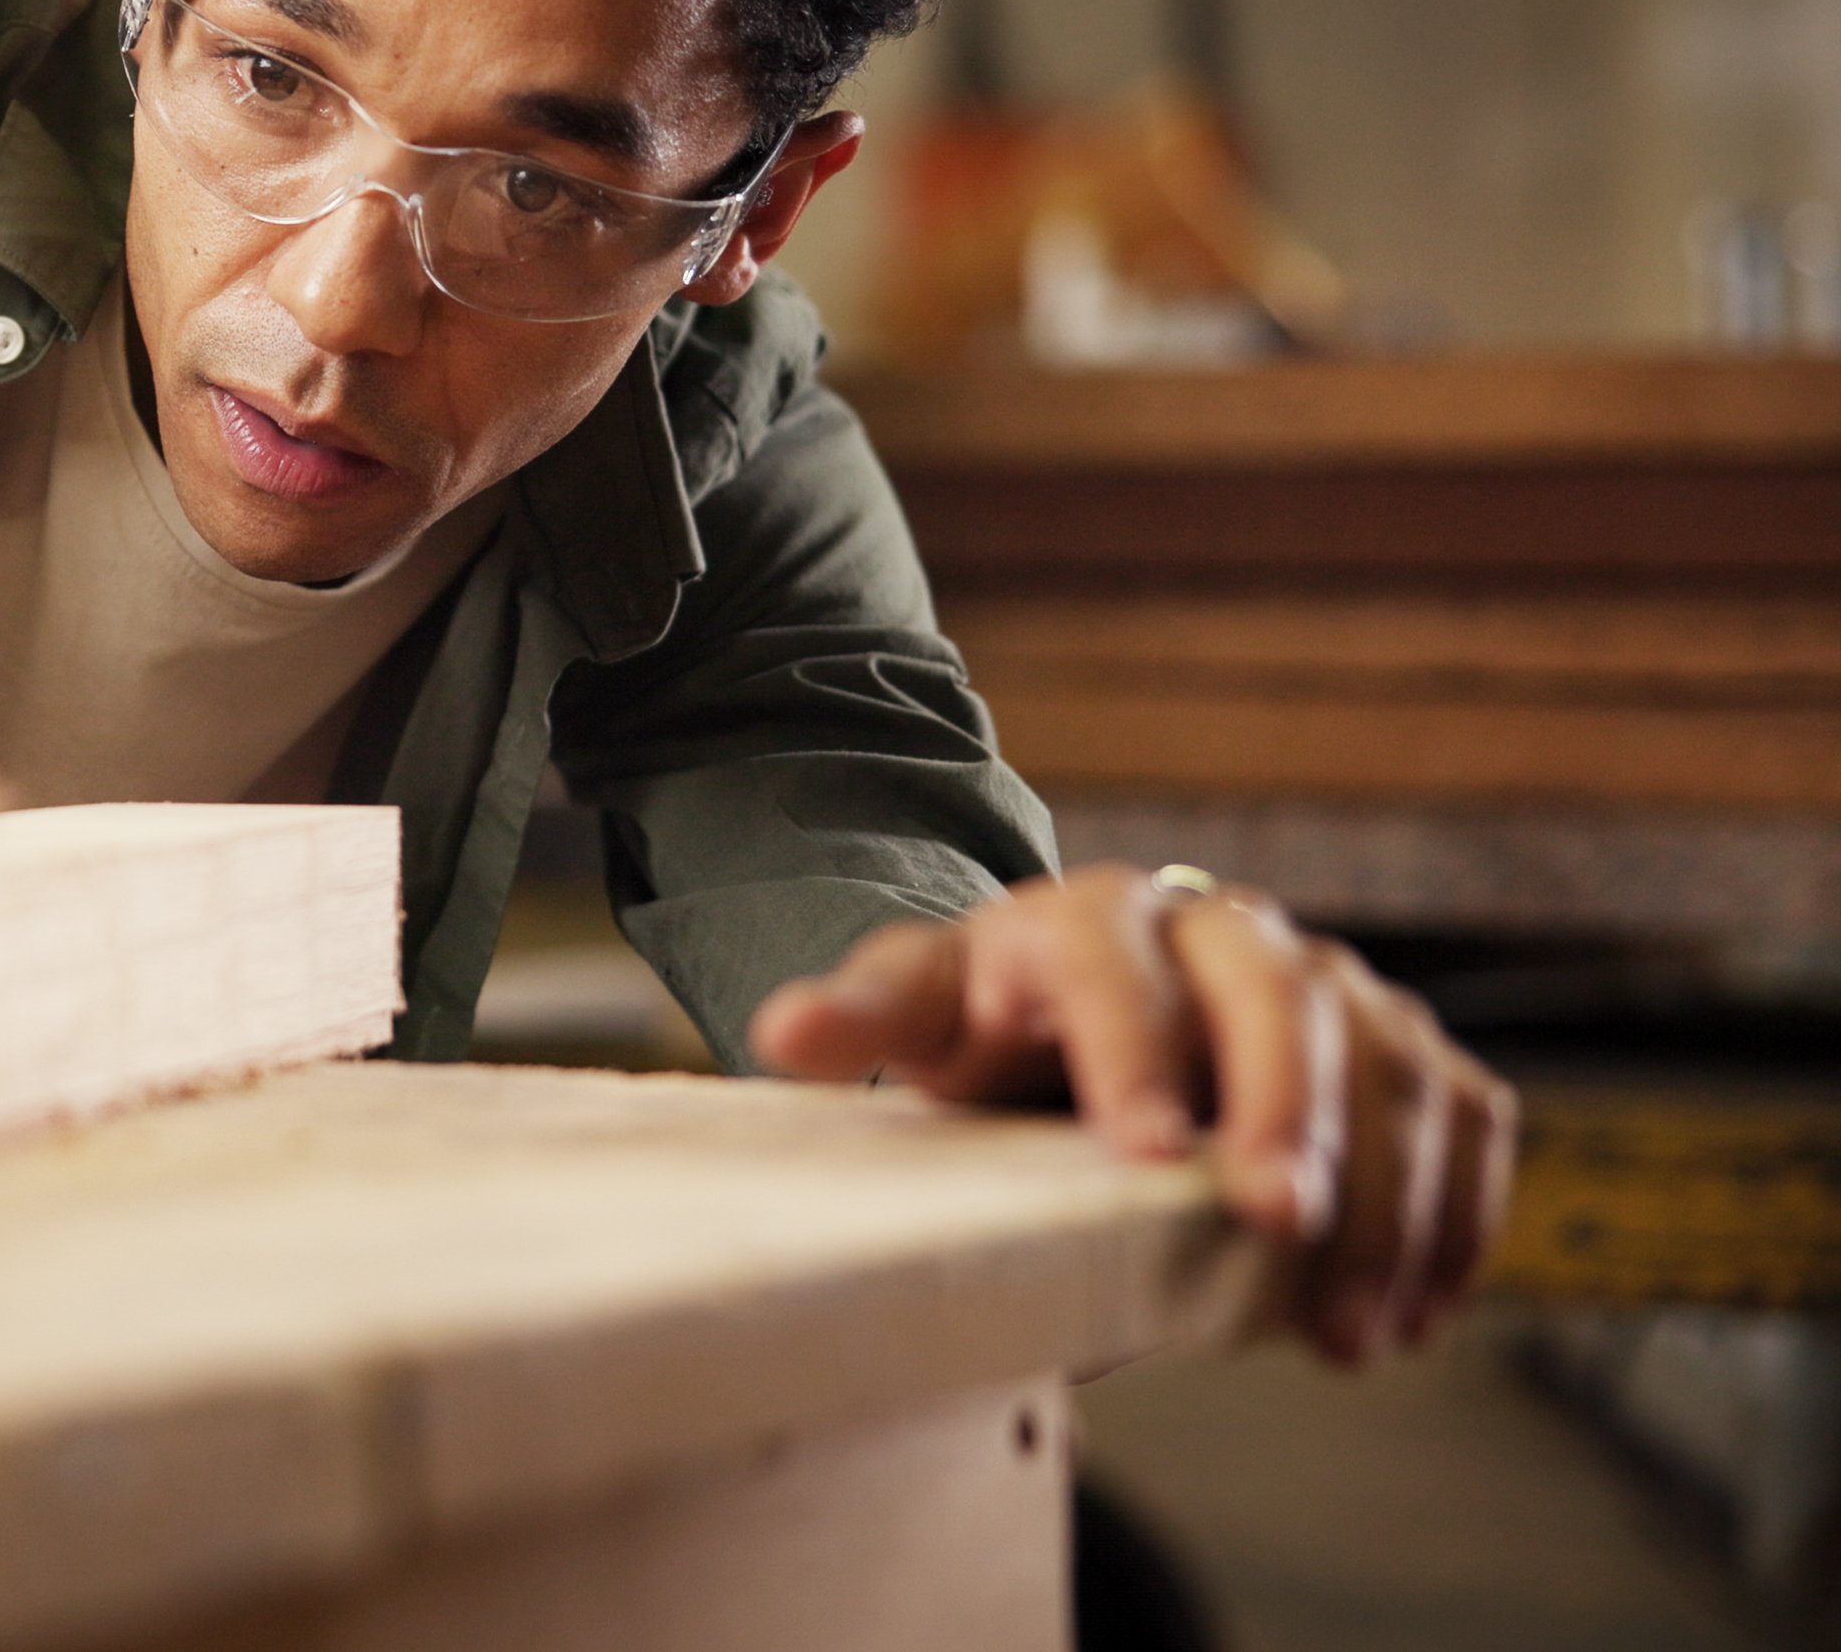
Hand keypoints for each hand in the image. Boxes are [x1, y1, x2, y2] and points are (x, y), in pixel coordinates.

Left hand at [746, 865, 1517, 1361]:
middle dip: (1287, 1110)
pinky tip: (1419, 1311)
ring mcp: (1325, 980)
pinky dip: (1456, 1213)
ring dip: (1383, 1198)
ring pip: (1390, 1061)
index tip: (1147, 1154)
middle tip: (1277, 1221)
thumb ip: (867, 1022)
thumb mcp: (922, 1014)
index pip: (1114, 969)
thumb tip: (789, 1033)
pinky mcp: (1396, 1044)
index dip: (1134, 1053)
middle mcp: (1222, 930)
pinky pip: (1461, 1112)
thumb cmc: (993, 1024)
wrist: (1081, 1018)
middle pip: (1278, 999)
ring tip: (1347, 1331)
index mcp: (1090, 918)